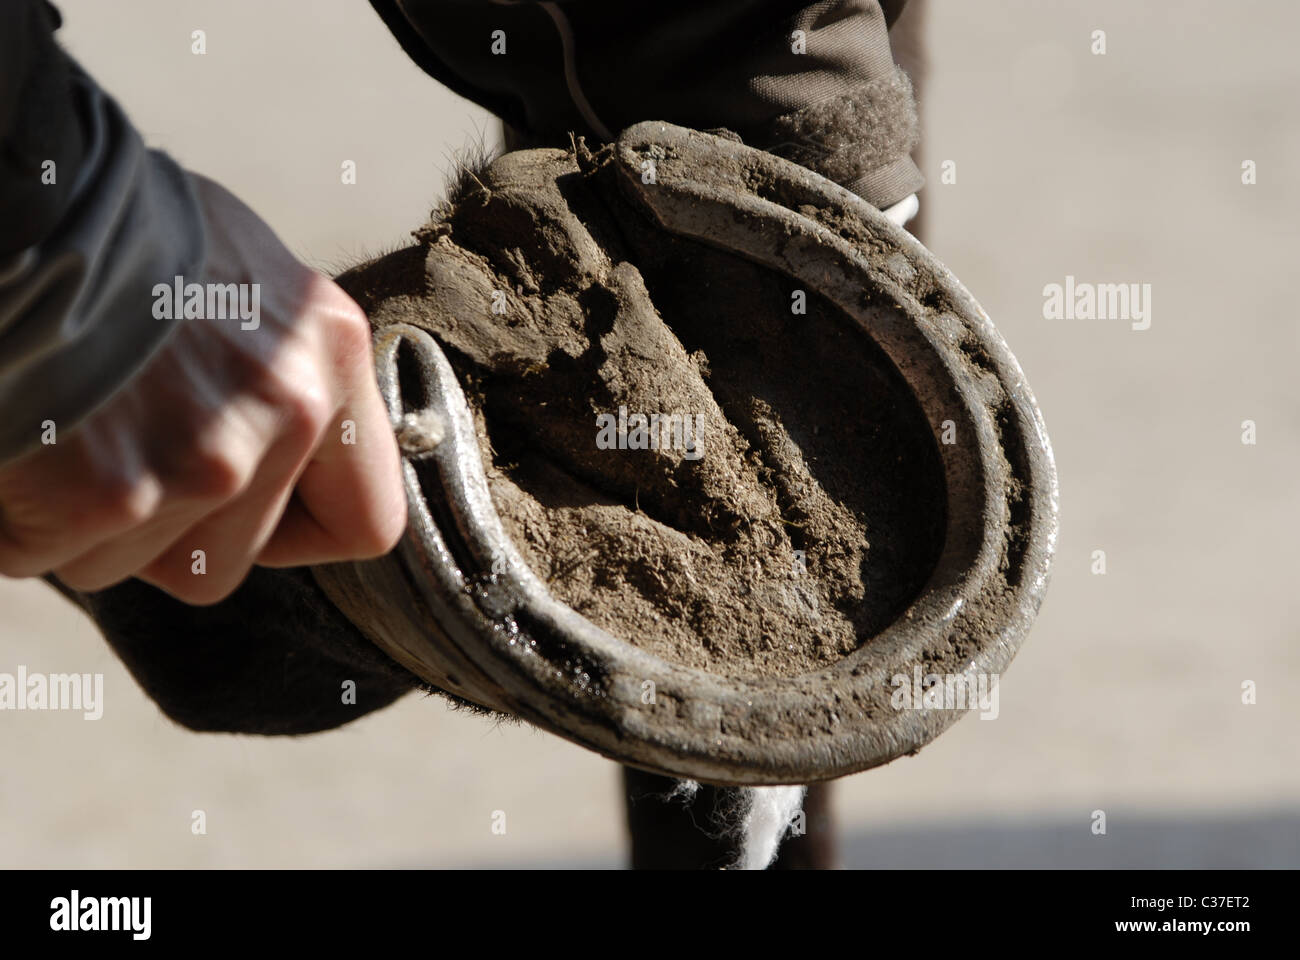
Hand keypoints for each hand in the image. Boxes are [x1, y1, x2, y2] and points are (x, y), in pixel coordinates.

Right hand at [0, 173, 405, 603]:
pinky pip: (46, 552)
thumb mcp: (237, 272)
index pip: (365, 521)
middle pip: (226, 556)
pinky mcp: (115, 492)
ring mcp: (208, 458)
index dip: (292, 533)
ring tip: (55, 425)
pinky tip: (14, 444)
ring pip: (130, 561)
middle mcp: (290, 411)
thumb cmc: (114, 219)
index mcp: (330, 352)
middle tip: (105, 448)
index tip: (243, 512)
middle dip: (157, 531)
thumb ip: (271, 371)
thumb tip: (264, 446)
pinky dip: (13, 519)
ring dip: (78, 522)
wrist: (18, 193)